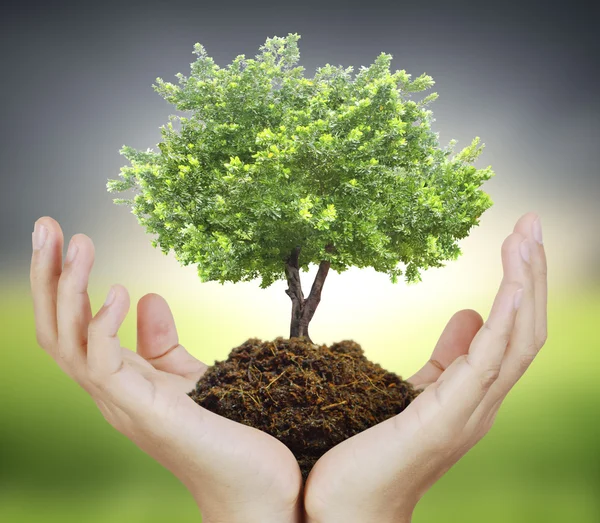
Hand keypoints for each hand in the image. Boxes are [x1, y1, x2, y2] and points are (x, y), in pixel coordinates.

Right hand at [30, 217, 303, 522]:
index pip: (73, 326)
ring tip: (76, 243)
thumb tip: (149, 298)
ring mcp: (122, 405)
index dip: (63, 282)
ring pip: (69, 343)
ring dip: (68, 290)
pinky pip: (103, 366)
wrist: (258, 487)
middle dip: (49, 276)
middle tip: (48, 224)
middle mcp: (110, 392)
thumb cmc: (226, 433)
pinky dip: (102, 326)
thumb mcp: (189, 376)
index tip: (66, 236)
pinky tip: (117, 293)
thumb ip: (163, 344)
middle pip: (58, 329)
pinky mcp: (144, 413)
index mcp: (120, 380)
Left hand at [303, 212, 547, 522]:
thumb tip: (468, 312)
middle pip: (524, 329)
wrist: (349, 507)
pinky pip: (488, 363)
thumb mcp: (418, 390)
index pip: (512, 329)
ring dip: (524, 285)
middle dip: (531, 274)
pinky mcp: (444, 417)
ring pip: (516, 340)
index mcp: (475, 391)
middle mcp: (482, 401)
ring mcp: (469, 411)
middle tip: (531, 224)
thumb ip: (448, 356)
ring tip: (526, 237)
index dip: (522, 284)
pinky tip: (510, 285)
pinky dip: (504, 321)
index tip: (519, 239)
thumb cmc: (377, 452)